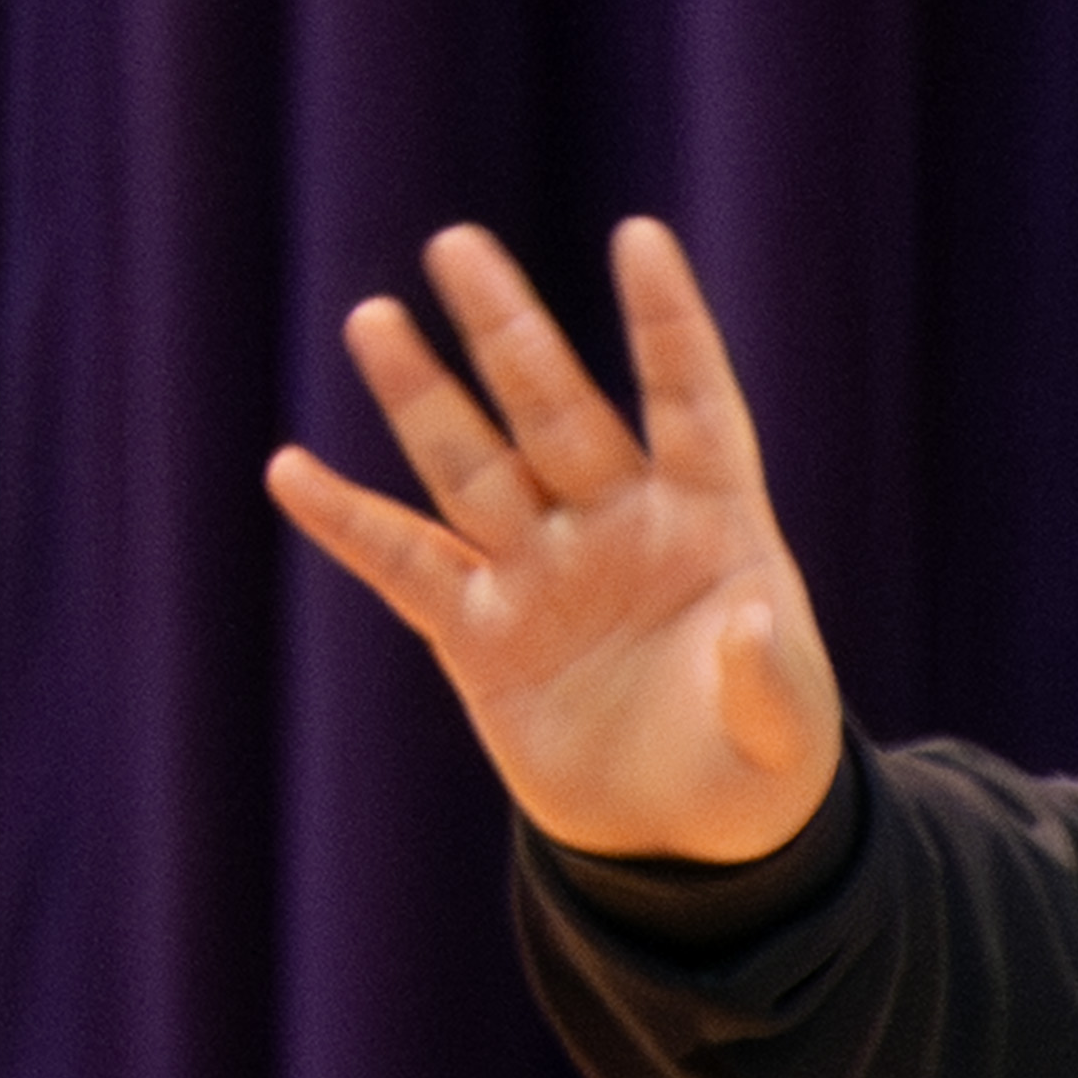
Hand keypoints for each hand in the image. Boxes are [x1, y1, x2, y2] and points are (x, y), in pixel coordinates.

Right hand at [268, 214, 845, 862]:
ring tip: (375, 318)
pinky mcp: (480, 635)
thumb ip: (774, 679)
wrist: (686, 838)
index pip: (689, 404)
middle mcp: (613, 523)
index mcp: (708, 523)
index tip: (639, 239)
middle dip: (507, 332)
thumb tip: (752, 622)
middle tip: (458, 246)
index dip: (665, 326)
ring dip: (423, 396)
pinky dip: (348, 525)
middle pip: (553, 409)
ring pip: (471, 466)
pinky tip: (291, 473)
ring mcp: (539, 571)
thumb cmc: (757, 762)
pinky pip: (405, 566)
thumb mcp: (786, 734)